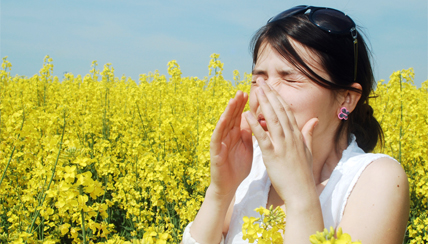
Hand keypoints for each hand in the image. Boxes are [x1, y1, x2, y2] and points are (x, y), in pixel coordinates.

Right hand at [209, 91, 252, 197]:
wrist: (229, 186)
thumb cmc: (238, 167)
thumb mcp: (247, 147)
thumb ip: (249, 133)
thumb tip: (255, 119)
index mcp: (236, 134)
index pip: (240, 116)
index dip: (245, 105)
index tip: (253, 93)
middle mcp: (227, 135)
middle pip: (232, 117)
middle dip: (237, 104)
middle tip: (242, 91)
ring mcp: (220, 142)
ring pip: (224, 124)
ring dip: (228, 112)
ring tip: (233, 100)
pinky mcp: (215, 152)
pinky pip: (217, 137)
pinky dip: (220, 127)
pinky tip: (224, 119)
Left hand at [244, 79, 317, 203]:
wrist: (302, 193)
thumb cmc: (303, 174)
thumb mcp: (307, 151)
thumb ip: (308, 134)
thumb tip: (314, 120)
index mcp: (297, 136)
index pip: (287, 111)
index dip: (278, 97)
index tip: (271, 87)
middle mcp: (291, 137)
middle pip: (280, 111)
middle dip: (270, 94)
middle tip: (262, 81)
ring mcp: (282, 146)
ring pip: (272, 120)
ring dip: (264, 104)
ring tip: (256, 90)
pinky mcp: (273, 155)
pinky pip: (263, 137)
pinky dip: (255, 125)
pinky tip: (247, 115)